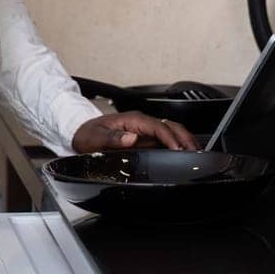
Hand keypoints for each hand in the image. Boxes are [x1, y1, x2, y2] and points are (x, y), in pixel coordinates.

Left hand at [71, 112, 199, 152]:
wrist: (80, 132)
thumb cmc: (87, 134)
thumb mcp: (95, 138)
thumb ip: (113, 138)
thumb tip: (131, 138)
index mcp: (132, 120)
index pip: (157, 127)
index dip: (169, 138)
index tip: (177, 149)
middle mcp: (141, 123)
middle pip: (170, 126)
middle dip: (184, 137)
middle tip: (194, 152)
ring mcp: (144, 130)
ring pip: (170, 130)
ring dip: (184, 139)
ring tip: (195, 153)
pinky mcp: (144, 137)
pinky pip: (165, 138)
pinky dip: (177, 143)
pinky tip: (183, 152)